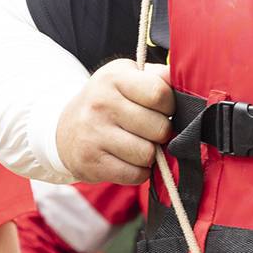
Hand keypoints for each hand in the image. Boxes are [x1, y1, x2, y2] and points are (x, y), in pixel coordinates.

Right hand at [56, 59, 174, 184]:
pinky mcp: (91, 162)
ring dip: (150, 154)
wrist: (65, 130)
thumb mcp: (126, 78)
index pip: (159, 93)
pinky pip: (135, 175)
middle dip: (161, 133)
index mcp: (114, 78)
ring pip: (148, 154)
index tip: (162, 109)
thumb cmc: (107, 102)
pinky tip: (129, 160)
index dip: (170, 105)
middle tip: (150, 130)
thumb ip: (157, 77)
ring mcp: (93, 134)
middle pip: (159, 128)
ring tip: (138, 144)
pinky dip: (139, 172)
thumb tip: (188, 77)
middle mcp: (101, 104)